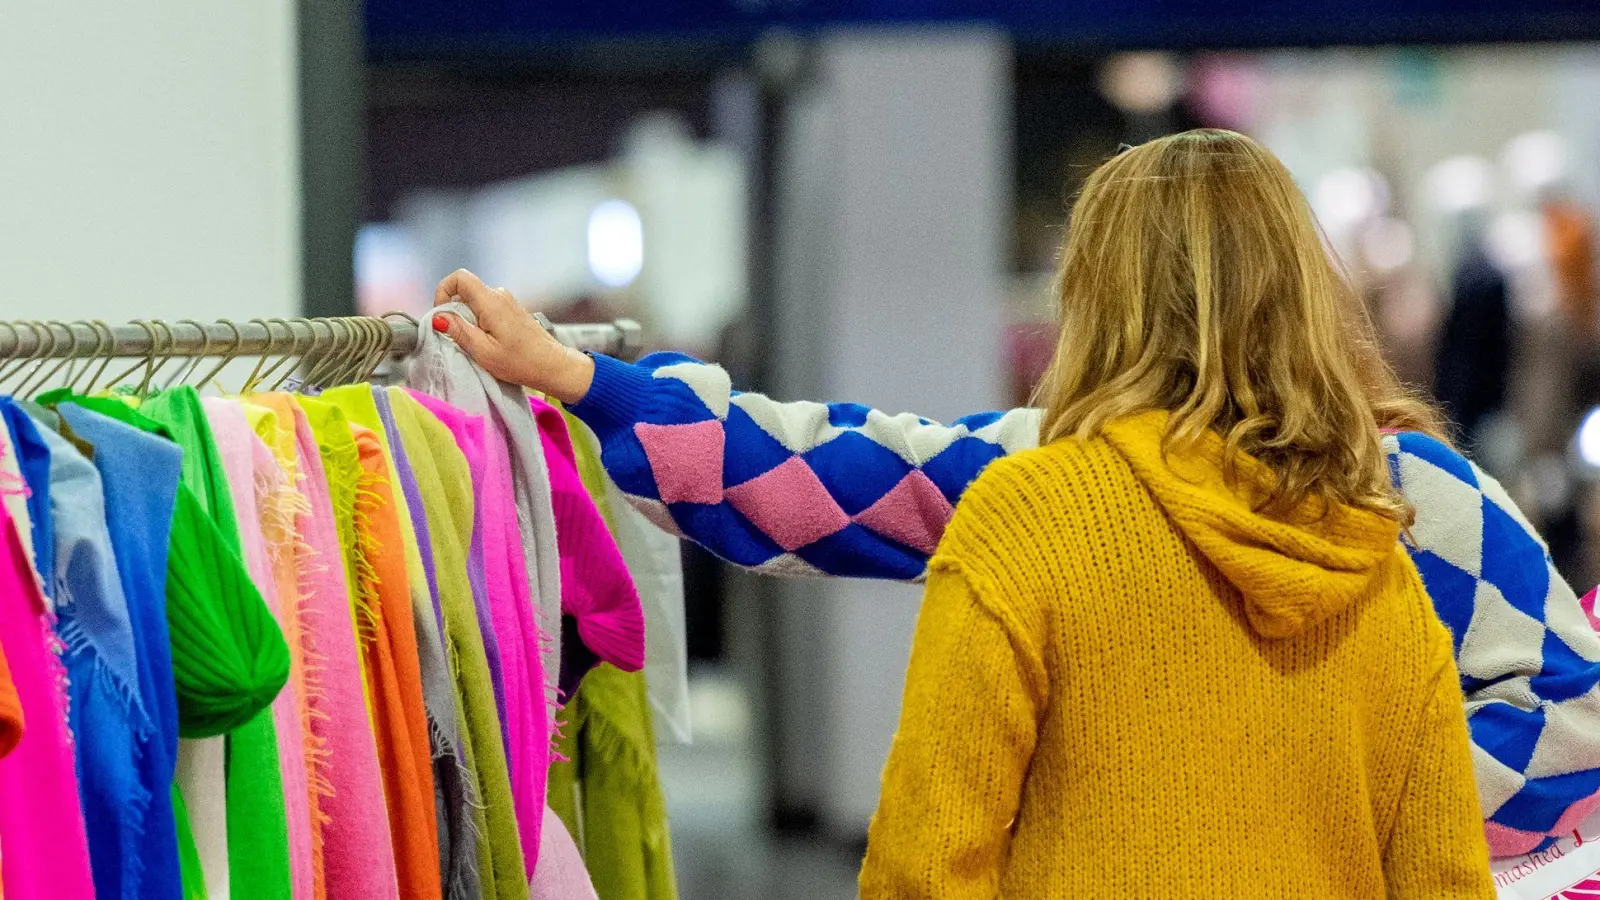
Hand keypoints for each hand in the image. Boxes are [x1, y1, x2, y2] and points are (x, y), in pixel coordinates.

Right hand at [430, 269, 595, 403]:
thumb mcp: (483, 351)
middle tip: (457, 337)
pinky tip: (487, 341)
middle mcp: (499, 295)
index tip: (442, 315)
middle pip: (465, 290)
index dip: (443, 291)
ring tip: (475, 343)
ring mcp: (507, 301)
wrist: (552, 365)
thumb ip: (458, 331)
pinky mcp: (511, 310)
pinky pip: (486, 308)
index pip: (459, 277)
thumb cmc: (520, 362)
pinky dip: (479, 322)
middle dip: (454, 311)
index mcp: (491, 301)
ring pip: (474, 301)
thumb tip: (437, 316)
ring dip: (467, 319)